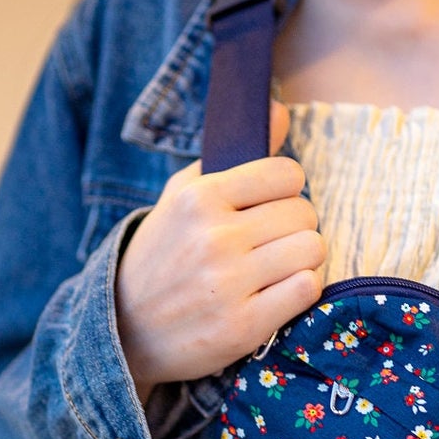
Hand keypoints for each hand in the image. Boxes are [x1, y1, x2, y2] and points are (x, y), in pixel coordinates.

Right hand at [116, 100, 325, 403]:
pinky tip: (276, 292)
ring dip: (302, 258)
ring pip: (312, 249)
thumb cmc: (163, 256)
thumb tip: (280, 109)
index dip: (285, 190)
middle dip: (294, 226)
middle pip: (304, 213)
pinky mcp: (243, 325)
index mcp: (199, 198)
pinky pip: (307, 288)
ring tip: (276, 266)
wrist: (125, 329)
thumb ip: (234, 154)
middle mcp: (214, 238)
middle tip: (271, 241)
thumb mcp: (183, 196)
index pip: (286, 174)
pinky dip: (300, 289)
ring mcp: (229, 283)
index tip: (270, 205)